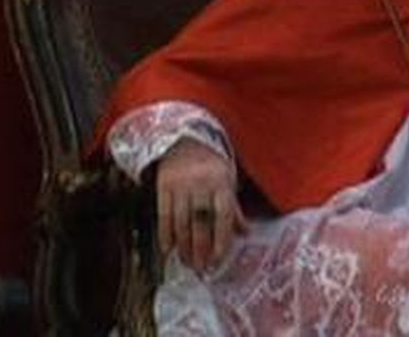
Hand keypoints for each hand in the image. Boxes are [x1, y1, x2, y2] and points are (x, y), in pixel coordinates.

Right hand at [156, 139, 248, 271]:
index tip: (218, 259)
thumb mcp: (228, 181)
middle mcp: (201, 183)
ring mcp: (180, 184)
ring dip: (183, 246)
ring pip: (181, 221)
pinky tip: (168, 249)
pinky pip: (163, 214)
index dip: (221, 240)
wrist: (185, 140)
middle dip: (201, 248)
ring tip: (187, 262)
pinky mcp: (163, 185)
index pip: (223, 216)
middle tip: (201, 268)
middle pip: (200, 222)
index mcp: (221, 182)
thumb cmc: (211, 166)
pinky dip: (165, 234)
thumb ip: (234, 208)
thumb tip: (245, 234)